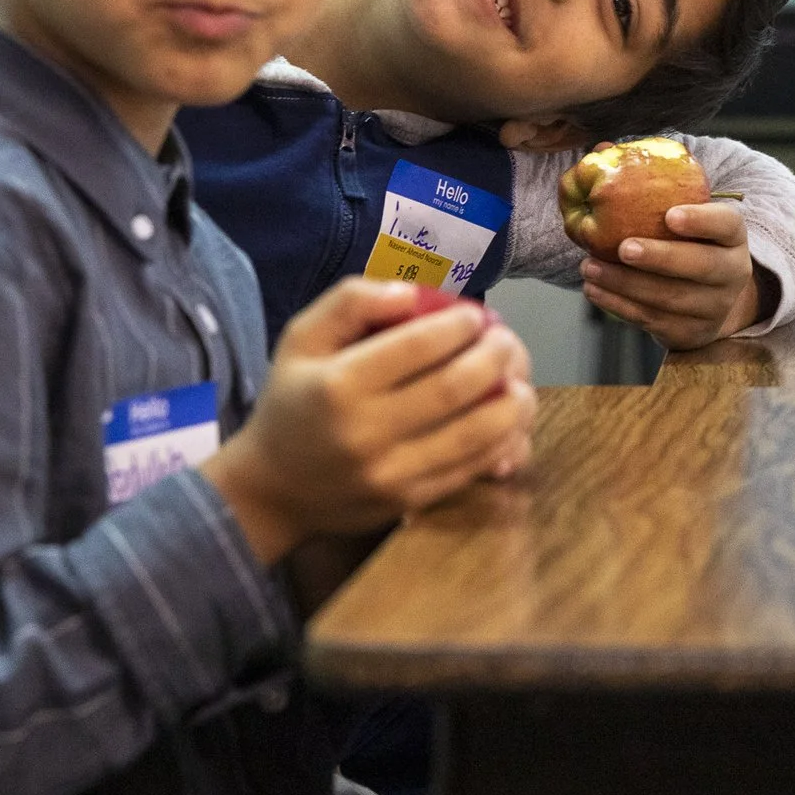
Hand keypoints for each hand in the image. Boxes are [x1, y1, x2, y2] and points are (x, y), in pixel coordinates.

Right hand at [204, 280, 536, 561]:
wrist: (274, 489)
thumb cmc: (292, 400)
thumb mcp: (302, 337)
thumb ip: (350, 302)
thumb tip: (411, 293)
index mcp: (338, 385)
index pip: (417, 347)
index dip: (458, 326)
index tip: (476, 314)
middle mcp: (366, 432)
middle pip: (455, 389)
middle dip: (495, 357)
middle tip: (506, 341)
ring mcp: (391, 474)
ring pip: (475, 435)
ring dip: (512, 403)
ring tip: (520, 379)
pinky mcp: (410, 502)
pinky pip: (470, 470)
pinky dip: (502, 443)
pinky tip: (510, 420)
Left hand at [577, 200, 761, 350]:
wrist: (709, 298)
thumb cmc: (686, 242)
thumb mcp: (681, 212)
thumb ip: (649, 182)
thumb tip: (602, 149)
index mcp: (733, 236)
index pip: (726, 224)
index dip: (701, 220)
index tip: (669, 215)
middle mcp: (732, 273)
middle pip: (701, 266)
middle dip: (660, 257)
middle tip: (623, 247)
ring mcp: (714, 307)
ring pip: (671, 299)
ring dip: (625, 284)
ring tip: (589, 266)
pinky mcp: (692, 334)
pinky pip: (653, 321)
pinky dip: (619, 305)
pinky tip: (593, 288)